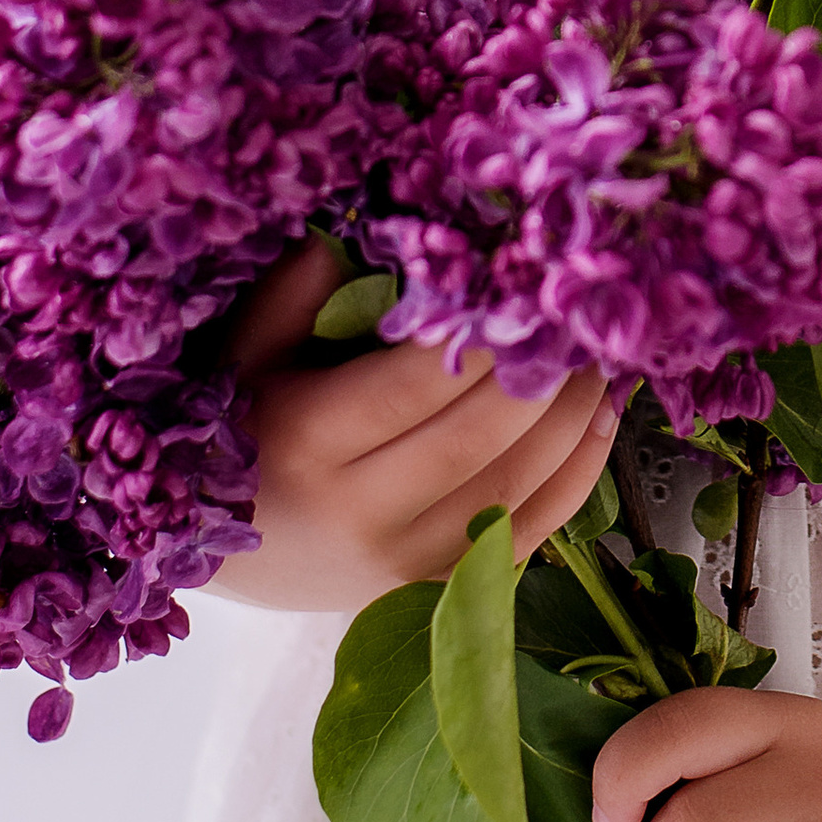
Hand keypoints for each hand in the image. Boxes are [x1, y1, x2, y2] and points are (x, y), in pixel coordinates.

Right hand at [212, 238, 618, 617]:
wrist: (220, 551)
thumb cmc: (238, 431)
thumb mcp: (244, 352)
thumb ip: (295, 290)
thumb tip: (366, 228)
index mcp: (303, 443)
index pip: (409, 388)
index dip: (478, 343)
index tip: (524, 291)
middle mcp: (355, 515)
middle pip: (473, 442)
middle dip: (541, 377)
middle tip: (579, 319)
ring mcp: (400, 565)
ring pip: (512, 491)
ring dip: (573, 421)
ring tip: (601, 358)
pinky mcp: (435, 594)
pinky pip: (527, 536)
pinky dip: (578, 476)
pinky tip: (600, 419)